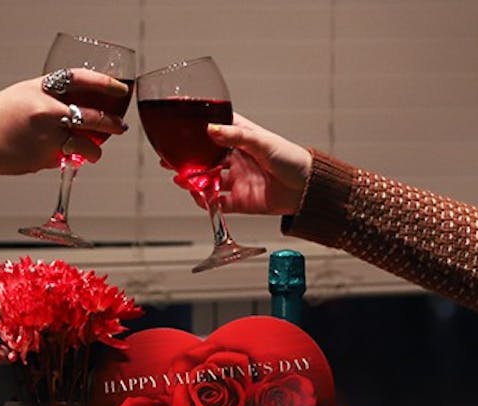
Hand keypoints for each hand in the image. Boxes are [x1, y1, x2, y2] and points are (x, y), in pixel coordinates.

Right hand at [0, 69, 129, 190]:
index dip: (104, 83)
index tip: (121, 89)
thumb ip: (49, 99)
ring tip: (95, 153)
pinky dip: (67, 159)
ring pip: (86, 144)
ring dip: (96, 151)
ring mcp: (47, 135)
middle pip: (91, 116)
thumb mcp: (23, 95)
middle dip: (112, 124)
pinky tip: (59, 158)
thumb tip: (77, 110)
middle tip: (120, 127)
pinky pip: (66, 158)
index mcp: (40, 88)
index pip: (80, 79)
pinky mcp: (44, 157)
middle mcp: (46, 110)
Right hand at [171, 113, 311, 214]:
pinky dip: (206, 202)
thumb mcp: (262, 142)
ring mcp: (236, 180)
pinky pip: (217, 203)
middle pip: (204, 159)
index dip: (195, 134)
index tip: (177, 135)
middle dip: (187, 161)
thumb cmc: (291, 158)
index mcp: (240, 139)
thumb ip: (235, 137)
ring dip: (193, 182)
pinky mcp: (239, 201)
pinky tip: (198, 198)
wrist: (308, 189)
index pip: (213, 133)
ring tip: (181, 180)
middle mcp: (235, 159)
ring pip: (207, 181)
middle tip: (169, 162)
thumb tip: (210, 130)